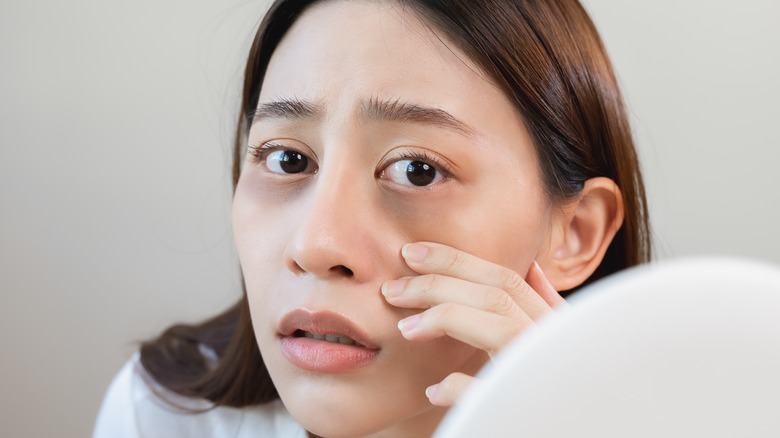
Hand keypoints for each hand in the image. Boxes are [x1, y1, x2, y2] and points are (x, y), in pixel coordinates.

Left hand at [381, 242, 564, 406]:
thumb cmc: (558, 392)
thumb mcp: (559, 343)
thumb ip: (547, 307)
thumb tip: (533, 267)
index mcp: (553, 326)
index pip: (504, 279)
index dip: (456, 260)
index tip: (412, 253)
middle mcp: (552, 343)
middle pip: (495, 296)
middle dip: (437, 284)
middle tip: (392, 288)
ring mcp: (545, 374)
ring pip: (499, 327)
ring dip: (446, 319)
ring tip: (405, 329)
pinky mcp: (528, 412)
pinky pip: (490, 392)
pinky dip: (458, 387)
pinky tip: (434, 390)